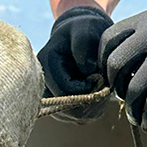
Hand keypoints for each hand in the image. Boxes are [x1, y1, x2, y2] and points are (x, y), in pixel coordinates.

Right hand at [38, 4, 112, 121]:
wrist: (80, 34)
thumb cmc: (83, 30)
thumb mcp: (84, 29)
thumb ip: (83, 44)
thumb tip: (86, 70)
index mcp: (45, 64)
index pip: (65, 90)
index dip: (87, 87)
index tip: (99, 74)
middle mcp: (43, 84)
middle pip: (70, 109)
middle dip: (92, 98)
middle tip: (103, 82)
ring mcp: (52, 99)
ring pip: (76, 116)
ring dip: (94, 103)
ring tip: (100, 84)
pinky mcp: (62, 107)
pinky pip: (81, 117)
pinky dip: (94, 107)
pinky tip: (98, 91)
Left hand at [101, 1, 146, 132]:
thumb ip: (143, 46)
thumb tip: (114, 78)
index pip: (108, 40)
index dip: (104, 65)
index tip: (114, 81)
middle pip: (114, 66)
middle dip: (117, 88)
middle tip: (128, 101)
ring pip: (132, 89)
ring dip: (133, 110)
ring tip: (140, 119)